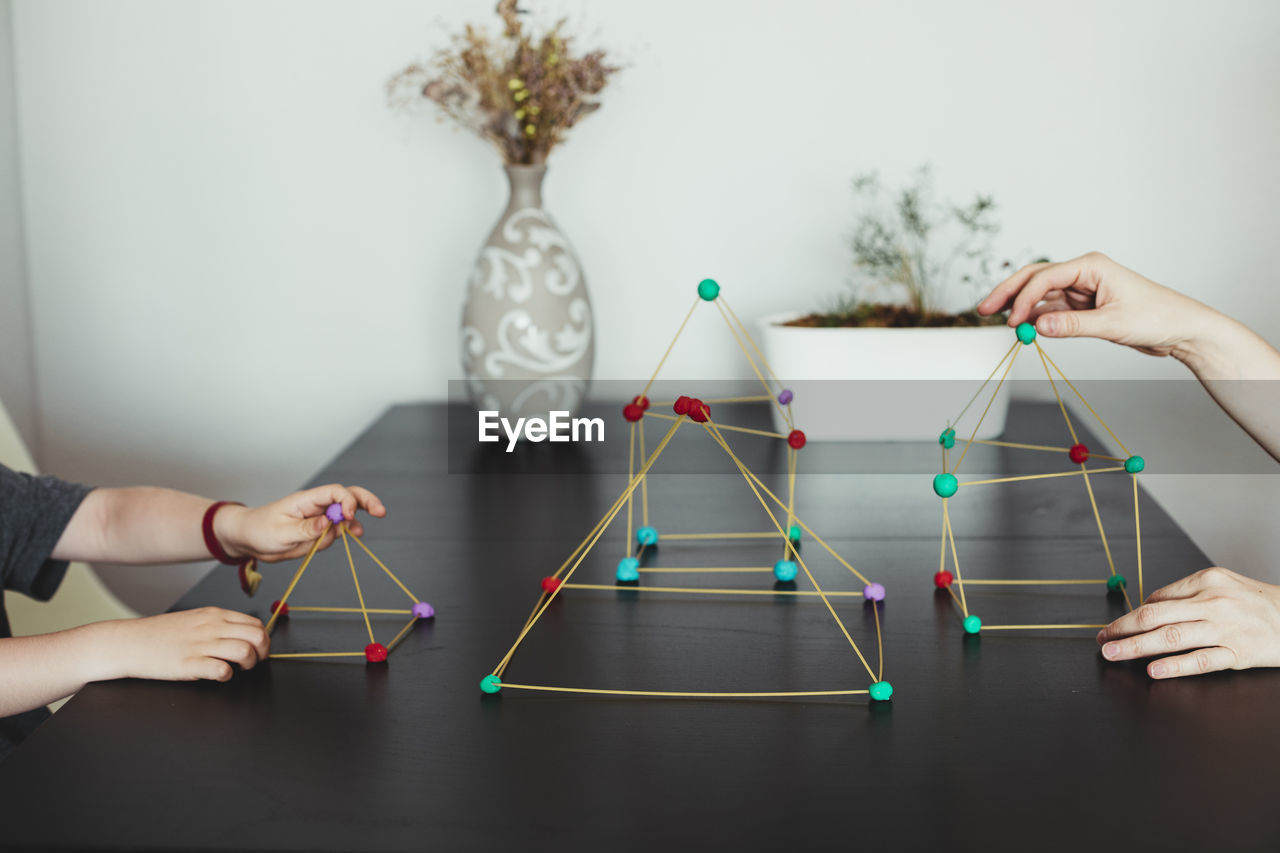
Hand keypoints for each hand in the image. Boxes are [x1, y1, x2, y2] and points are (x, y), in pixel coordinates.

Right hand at [93, 608, 269, 681]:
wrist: (128, 642)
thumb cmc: (160, 634)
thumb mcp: (194, 619)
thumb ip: (219, 624)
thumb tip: (243, 634)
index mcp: (215, 615)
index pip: (255, 624)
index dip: (263, 640)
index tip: (258, 650)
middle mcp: (212, 627)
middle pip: (257, 636)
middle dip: (262, 653)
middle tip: (253, 662)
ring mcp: (201, 645)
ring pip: (245, 651)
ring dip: (249, 664)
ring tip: (238, 669)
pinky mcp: (189, 664)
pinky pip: (222, 669)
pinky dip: (227, 675)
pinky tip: (218, 674)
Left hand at [214, 484, 385, 562]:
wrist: (249, 540)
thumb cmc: (260, 530)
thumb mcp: (280, 533)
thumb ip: (306, 529)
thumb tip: (328, 523)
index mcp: (307, 500)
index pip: (335, 492)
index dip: (347, 500)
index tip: (348, 516)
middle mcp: (317, 506)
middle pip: (348, 497)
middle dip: (366, 502)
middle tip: (380, 511)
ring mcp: (320, 518)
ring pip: (346, 516)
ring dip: (353, 523)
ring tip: (358, 534)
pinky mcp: (319, 531)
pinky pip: (337, 532)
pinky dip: (344, 534)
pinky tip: (351, 536)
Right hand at [976, 251, 1226, 358]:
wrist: (1179, 329)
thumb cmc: (1157, 317)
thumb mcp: (1112, 324)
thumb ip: (1073, 325)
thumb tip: (1039, 326)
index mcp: (1091, 266)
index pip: (1046, 276)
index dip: (1024, 297)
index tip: (1012, 320)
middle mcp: (1083, 273)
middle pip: (1035, 278)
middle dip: (1009, 293)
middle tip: (984, 309)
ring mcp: (1082, 289)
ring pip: (1040, 294)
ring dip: (1020, 307)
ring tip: (998, 320)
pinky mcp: (1083, 306)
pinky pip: (1051, 309)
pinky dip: (1036, 317)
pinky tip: (1023, 327)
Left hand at [1096, 567, 1279, 678]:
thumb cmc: (1256, 602)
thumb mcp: (1223, 585)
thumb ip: (1187, 594)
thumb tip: (1150, 605)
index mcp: (1206, 581)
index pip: (1157, 598)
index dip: (1131, 615)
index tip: (1115, 627)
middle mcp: (1213, 602)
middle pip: (1156, 616)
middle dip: (1123, 628)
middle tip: (1102, 639)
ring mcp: (1224, 629)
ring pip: (1171, 637)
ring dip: (1136, 646)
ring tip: (1114, 653)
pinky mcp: (1238, 653)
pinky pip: (1200, 660)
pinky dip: (1175, 666)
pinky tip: (1154, 670)